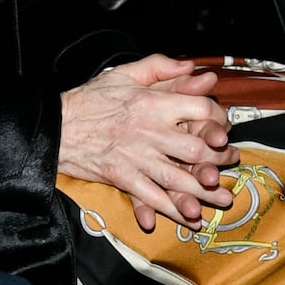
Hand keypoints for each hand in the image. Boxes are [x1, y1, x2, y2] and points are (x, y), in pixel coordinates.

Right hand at [58, 54, 238, 234]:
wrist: (55, 126)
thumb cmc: (90, 99)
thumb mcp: (124, 73)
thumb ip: (160, 67)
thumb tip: (192, 67)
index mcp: (152, 103)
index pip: (199, 110)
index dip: (218, 119)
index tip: (223, 128)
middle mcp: (148, 131)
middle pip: (196, 149)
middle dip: (219, 161)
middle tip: (229, 165)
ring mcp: (135, 157)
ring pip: (179, 178)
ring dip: (204, 192)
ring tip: (222, 199)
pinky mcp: (122, 177)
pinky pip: (152, 197)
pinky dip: (172, 210)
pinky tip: (188, 217)